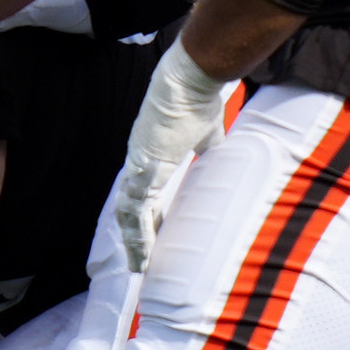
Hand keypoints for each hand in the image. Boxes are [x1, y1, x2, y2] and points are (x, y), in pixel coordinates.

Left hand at [109, 45, 236, 271]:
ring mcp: (136, 167)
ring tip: (138, 266)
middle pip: (130, 211)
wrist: (190, 83)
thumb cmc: (196, 102)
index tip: (152, 239)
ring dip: (134, 242)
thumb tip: (221, 158)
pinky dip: (137, 231)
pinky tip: (140, 251)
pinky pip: (135, 208)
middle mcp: (138, 165)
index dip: (146, 220)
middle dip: (134, 239)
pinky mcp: (141, 168)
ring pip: (128, 214)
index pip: (144, 197)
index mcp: (151, 158)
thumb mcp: (206, 135)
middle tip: (138, 265)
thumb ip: (207, 150)